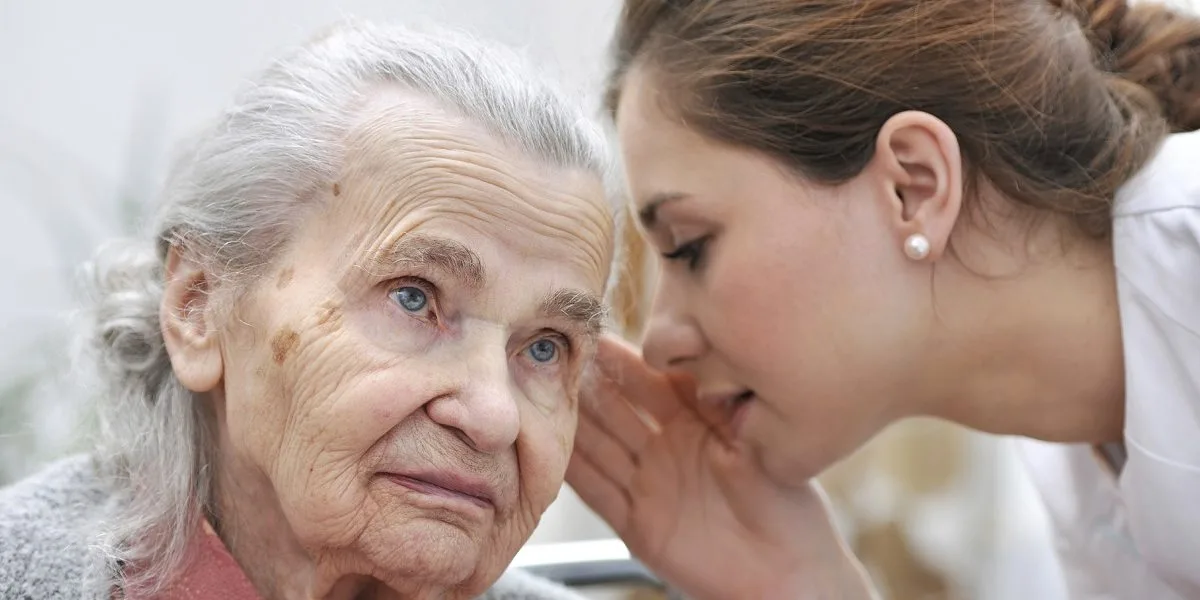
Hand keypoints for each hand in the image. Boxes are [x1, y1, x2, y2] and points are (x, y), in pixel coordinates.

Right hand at [567, 335, 873, 599]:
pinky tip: (548, 450)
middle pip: (617, 411)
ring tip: (539, 394)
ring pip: (600, 448)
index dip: (623, 360)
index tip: (593, 336)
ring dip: (572, 423)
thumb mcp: (755, 443)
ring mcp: (651, 487)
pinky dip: (572, 474)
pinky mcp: (639, 526)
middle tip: (552, 357)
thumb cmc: (789, 508)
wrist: (789, 576)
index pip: (651, 382)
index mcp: (698, 424)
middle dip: (587, 384)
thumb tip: (692, 356)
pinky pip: (598, 494)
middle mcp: (668, 450)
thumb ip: (718, 404)